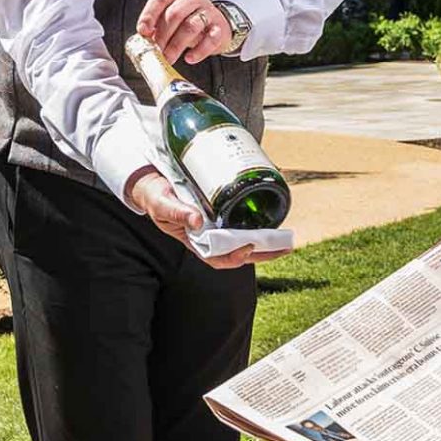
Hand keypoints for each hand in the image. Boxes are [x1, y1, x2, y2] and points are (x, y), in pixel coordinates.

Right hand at [126, 167, 282, 268]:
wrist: (154, 182)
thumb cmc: (155, 197)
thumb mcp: (162, 204)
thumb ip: (176, 212)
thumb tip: (196, 220)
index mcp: (195, 241)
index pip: (218, 258)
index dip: (235, 257)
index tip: (248, 247)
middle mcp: (210, 235)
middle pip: (240, 251)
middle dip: (263, 252)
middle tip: (284, 247)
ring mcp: (218, 224)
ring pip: (245, 238)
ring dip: (266, 240)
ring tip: (286, 238)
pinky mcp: (223, 209)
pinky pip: (243, 220)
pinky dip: (258, 221)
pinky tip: (273, 215)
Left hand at [136, 0, 232, 64]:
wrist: (216, 25)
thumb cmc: (187, 20)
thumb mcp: (171, 16)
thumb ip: (157, 24)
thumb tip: (145, 38)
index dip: (149, 15)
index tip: (143, 31)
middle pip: (175, 14)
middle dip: (162, 35)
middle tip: (156, 51)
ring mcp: (209, 11)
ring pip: (190, 27)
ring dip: (176, 45)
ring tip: (168, 58)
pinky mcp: (220, 28)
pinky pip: (210, 40)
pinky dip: (198, 51)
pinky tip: (189, 58)